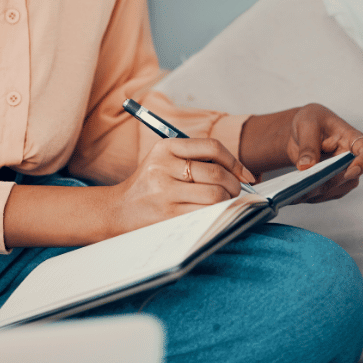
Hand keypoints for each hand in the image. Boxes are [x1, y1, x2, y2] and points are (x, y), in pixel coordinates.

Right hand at [108, 137, 254, 236]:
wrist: (118, 210)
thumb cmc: (148, 186)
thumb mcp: (164, 161)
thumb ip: (194, 159)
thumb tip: (237, 171)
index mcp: (166, 148)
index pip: (211, 147)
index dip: (234, 161)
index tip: (244, 173)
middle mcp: (164, 166)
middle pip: (216, 173)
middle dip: (234, 185)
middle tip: (236, 192)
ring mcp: (165, 191)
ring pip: (214, 195)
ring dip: (227, 201)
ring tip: (225, 203)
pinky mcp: (167, 214)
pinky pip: (204, 213)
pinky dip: (217, 214)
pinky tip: (216, 213)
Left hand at [285, 103, 362, 202]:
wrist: (301, 131)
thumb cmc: (310, 120)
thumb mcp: (306, 124)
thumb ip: (308, 145)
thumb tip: (306, 167)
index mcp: (351, 138)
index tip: (350, 171)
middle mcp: (351, 158)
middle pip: (350, 176)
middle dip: (330, 181)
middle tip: (308, 182)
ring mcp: (342, 172)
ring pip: (337, 188)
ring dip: (318, 191)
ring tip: (296, 191)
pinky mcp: (330, 182)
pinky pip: (325, 194)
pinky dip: (311, 196)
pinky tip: (295, 194)